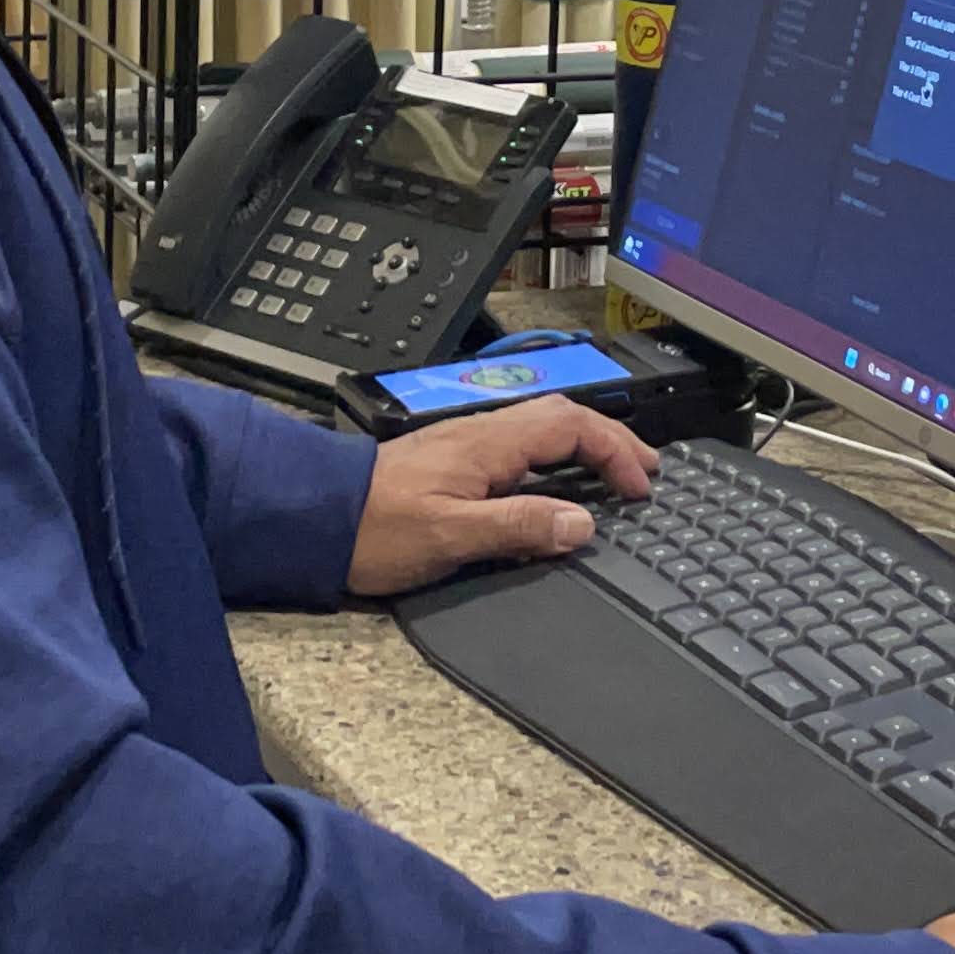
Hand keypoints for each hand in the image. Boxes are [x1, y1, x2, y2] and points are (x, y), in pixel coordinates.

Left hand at [345, 397, 656, 596]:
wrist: (312, 516)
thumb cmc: (372, 528)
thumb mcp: (450, 537)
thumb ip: (517, 526)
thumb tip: (580, 524)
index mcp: (488, 444)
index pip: (572, 426)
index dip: (616, 449)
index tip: (640, 486)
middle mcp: (480, 434)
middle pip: (562, 417)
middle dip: (610, 439)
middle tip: (642, 471)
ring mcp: (464, 444)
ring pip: (540, 428)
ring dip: (583, 446)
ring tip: (610, 474)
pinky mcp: (450, 461)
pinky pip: (518, 446)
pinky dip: (553, 459)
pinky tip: (553, 485)